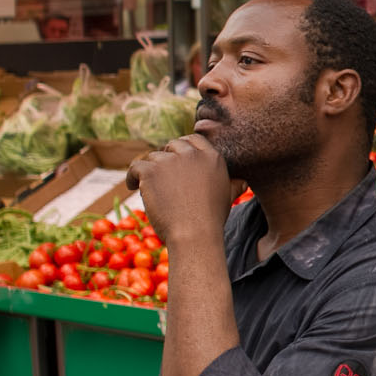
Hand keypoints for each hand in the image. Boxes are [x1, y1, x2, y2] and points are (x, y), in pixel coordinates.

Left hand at [125, 135, 232, 254]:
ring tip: (148, 187)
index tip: (175, 158)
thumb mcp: (228, 198)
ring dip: (150, 170)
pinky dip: (132, 177)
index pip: (193, 140)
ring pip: (153, 158)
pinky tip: (132, 186)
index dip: (182, 148)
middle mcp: (192, 154)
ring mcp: (170, 161)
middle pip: (172, 145)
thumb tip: (243, 182)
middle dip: (165, 157)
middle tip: (161, 175)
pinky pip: (135, 167)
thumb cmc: (211, 221)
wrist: (194, 235)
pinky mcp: (151, 171)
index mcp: (212, 157)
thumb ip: (234, 185)